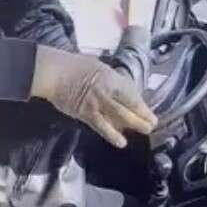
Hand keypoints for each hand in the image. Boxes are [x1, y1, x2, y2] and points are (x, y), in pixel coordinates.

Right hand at [31, 45, 157, 147]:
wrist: (53, 73)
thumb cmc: (70, 64)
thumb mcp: (94, 64)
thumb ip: (106, 76)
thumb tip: (113, 82)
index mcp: (110, 77)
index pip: (131, 91)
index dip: (140, 102)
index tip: (146, 108)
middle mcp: (107, 91)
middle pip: (130, 105)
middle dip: (143, 115)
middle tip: (152, 123)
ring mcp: (97, 104)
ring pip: (120, 117)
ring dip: (134, 124)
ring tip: (145, 131)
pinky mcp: (86, 114)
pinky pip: (102, 127)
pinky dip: (112, 135)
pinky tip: (121, 142)